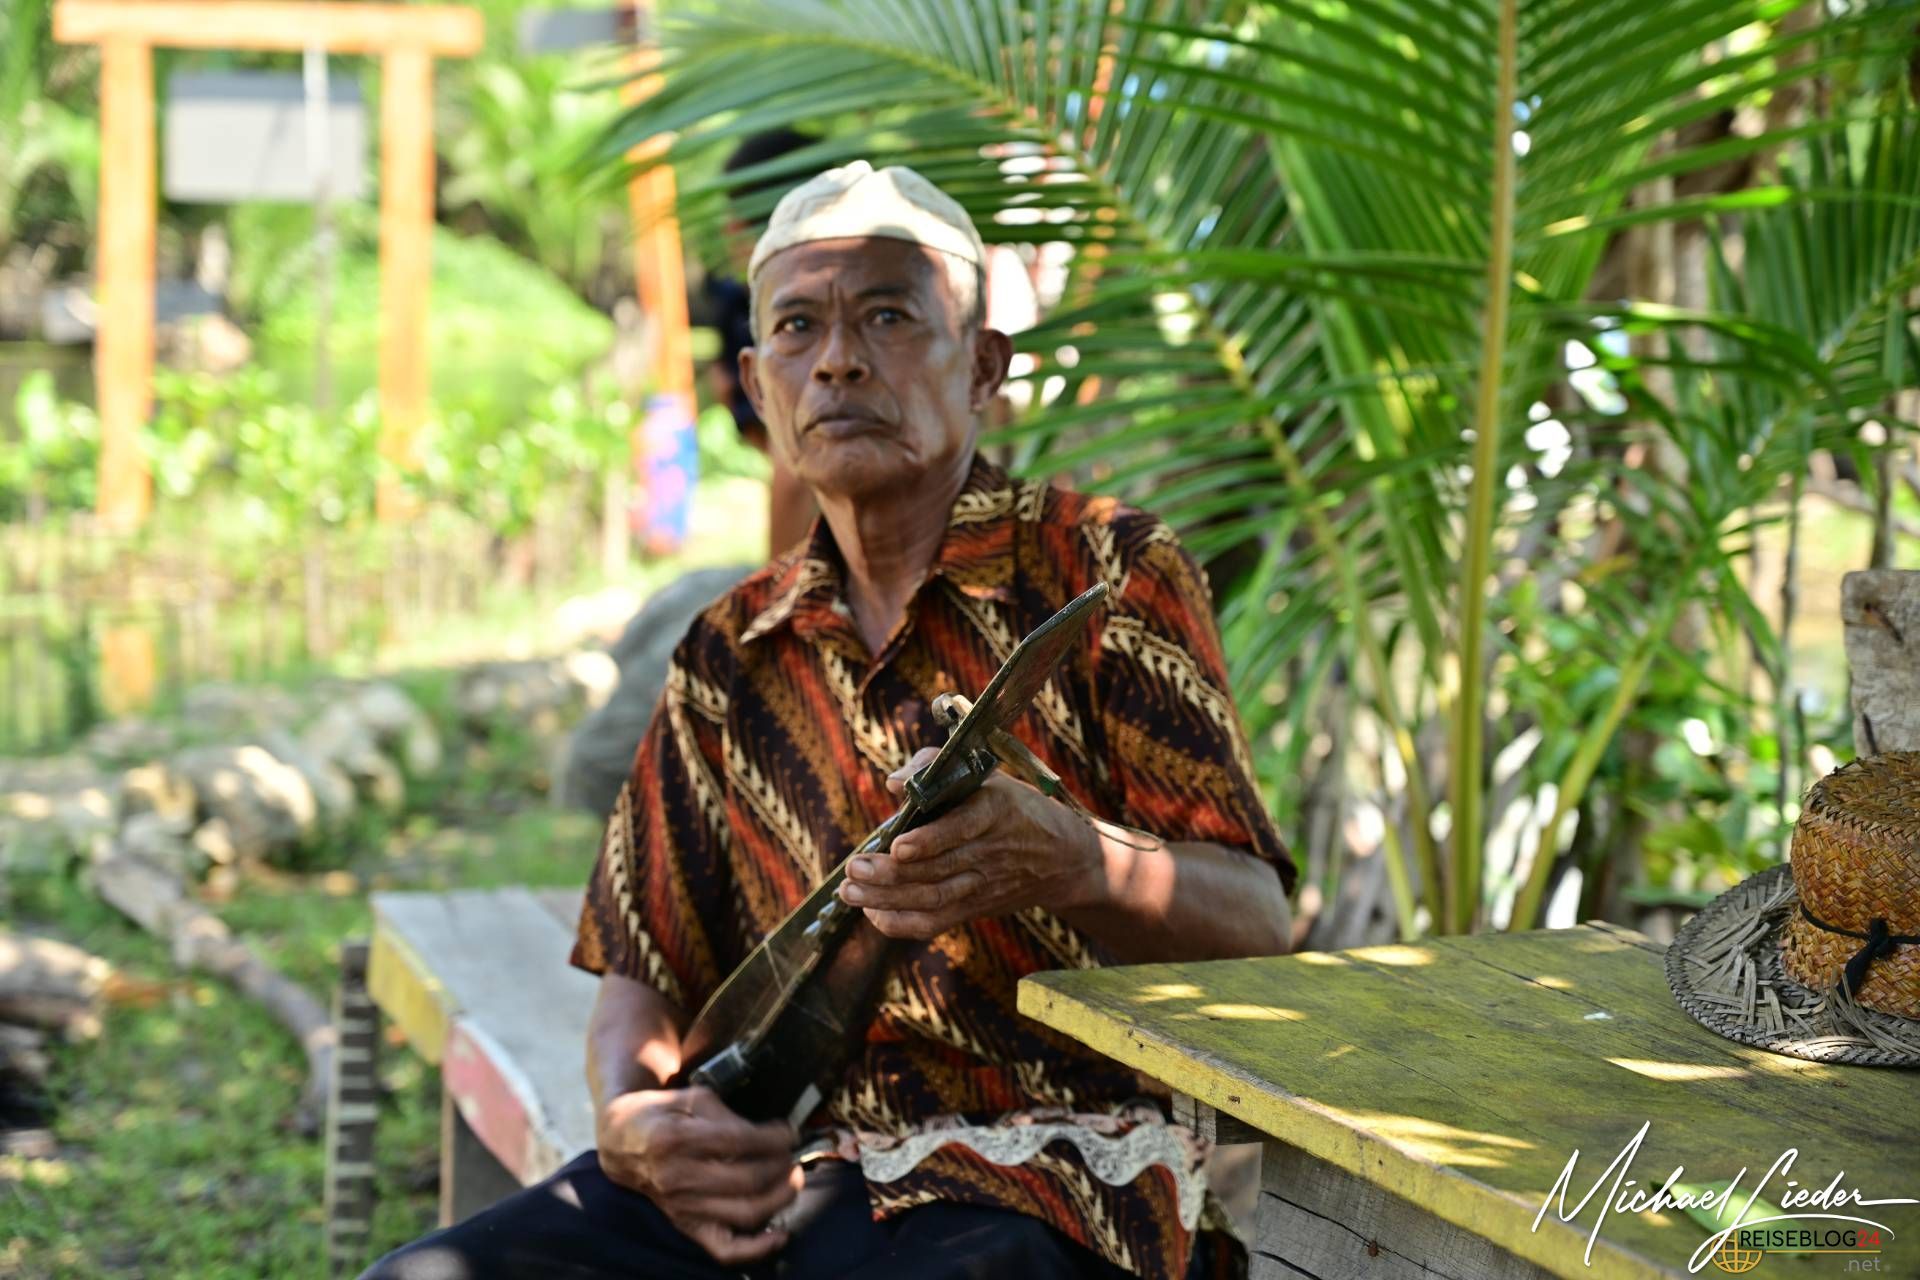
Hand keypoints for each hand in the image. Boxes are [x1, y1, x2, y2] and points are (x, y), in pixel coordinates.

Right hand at [595, 1085, 802, 1264]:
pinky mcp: (686, 1226)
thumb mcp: (691, 1099)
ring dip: (780, 1198)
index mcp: (676, 1138)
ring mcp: (682, 1207)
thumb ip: (728, 1115)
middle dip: (782, 1167)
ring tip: (793, 1180)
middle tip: (794, 1156)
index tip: (791, 1133)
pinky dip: (757, 1248)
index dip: (774, 1138)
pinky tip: (781, 1235)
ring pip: (745, 1213)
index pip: (740, 1142)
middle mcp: (678, 1177)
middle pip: (748, 1180)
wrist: (623, 1143)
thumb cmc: (663, 1115)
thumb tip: (771, 1135)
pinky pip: (724, 1249)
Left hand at [838, 746, 1101, 938]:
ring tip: (849, 891)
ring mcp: (982, 885)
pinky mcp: (975, 908)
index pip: (962, 828)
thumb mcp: (984, 776)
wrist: (1061, 857)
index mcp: (993, 811)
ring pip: (933, 898)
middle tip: (853, 868)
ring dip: (887, 899)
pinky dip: (902, 923)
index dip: (930, 840)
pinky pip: (937, 922)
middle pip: (937, 870)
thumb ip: (933, 766)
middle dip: (890, 873)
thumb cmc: (1011, 806)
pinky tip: (872, 913)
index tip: (899, 846)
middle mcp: (989, 852)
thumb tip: (894, 784)